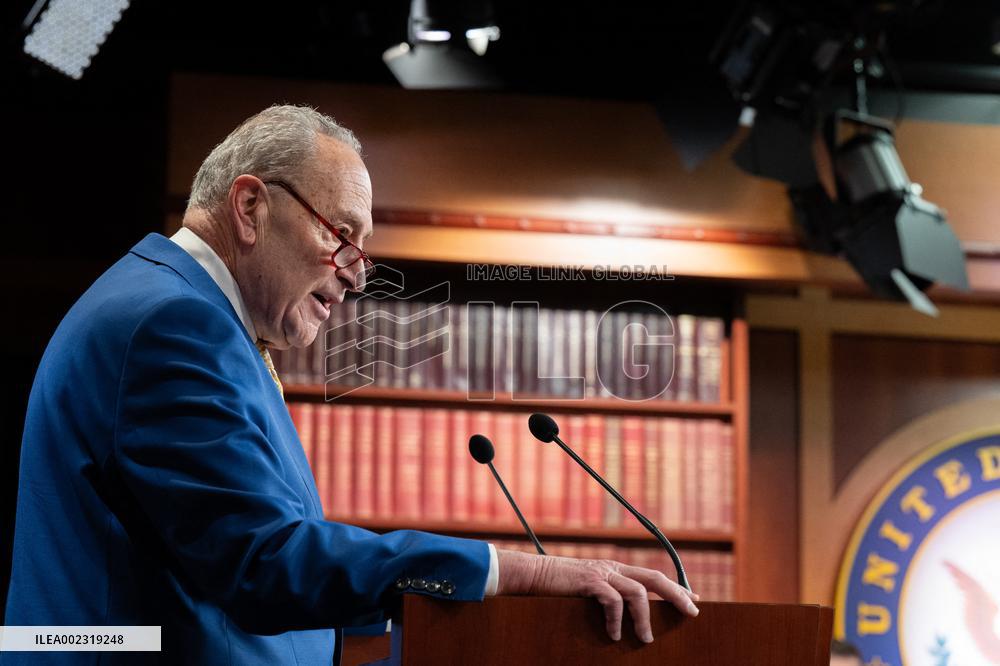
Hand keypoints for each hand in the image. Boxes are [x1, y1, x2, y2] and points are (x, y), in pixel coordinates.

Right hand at [495, 549, 699, 643]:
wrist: (531, 575)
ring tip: (645, 639)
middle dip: (676, 595)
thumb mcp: (588, 591)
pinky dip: (616, 619)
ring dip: (645, 618)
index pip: (652, 576)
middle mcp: (612, 569)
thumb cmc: (558, 588)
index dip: (675, 587)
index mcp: (615, 570)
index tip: (694, 599)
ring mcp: (601, 574)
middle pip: (654, 579)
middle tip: (692, 613)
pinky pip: (612, 600)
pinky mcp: (589, 582)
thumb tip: (627, 620)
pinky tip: (614, 634)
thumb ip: (607, 598)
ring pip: (637, 592)